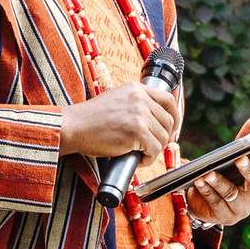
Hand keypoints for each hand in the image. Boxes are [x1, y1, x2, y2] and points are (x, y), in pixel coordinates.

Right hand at [60, 81, 179, 159]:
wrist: (74, 126)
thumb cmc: (91, 118)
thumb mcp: (117, 99)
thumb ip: (135, 103)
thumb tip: (154, 119)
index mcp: (136, 88)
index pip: (168, 100)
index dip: (174, 116)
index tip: (171, 128)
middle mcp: (140, 99)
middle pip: (168, 121)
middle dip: (164, 137)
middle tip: (153, 146)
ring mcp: (139, 115)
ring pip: (163, 137)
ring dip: (155, 149)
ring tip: (142, 154)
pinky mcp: (136, 132)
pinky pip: (154, 149)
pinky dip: (149, 158)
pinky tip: (139, 159)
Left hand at [188, 117, 249, 227]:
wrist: (207, 201)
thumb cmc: (226, 174)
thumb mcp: (233, 158)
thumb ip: (244, 140)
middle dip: (247, 170)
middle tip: (239, 159)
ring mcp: (241, 209)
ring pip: (231, 194)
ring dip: (219, 182)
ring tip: (208, 172)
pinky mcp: (225, 217)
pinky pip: (216, 203)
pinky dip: (207, 191)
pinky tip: (199, 181)